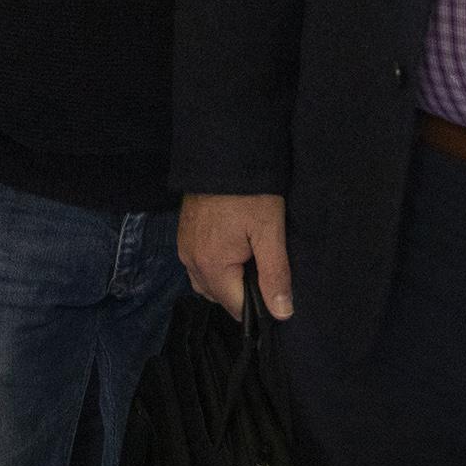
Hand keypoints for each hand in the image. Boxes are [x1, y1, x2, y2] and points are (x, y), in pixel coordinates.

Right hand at [178, 193, 292, 321]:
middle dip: (242, 292)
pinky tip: (234, 248)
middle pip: (218, 296)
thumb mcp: (269, 231)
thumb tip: (282, 313)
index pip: (235, 307)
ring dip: (227, 280)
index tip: (275, 289)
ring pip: (206, 282)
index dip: (259, 305)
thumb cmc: (249, 192)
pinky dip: (215, 265)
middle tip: (265, 269)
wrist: (223, 151)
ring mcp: (184, 246)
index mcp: (210, 265)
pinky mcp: (184, 233)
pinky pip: (198, 264)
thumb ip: (275, 274)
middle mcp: (190, 260)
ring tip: (250, 259)